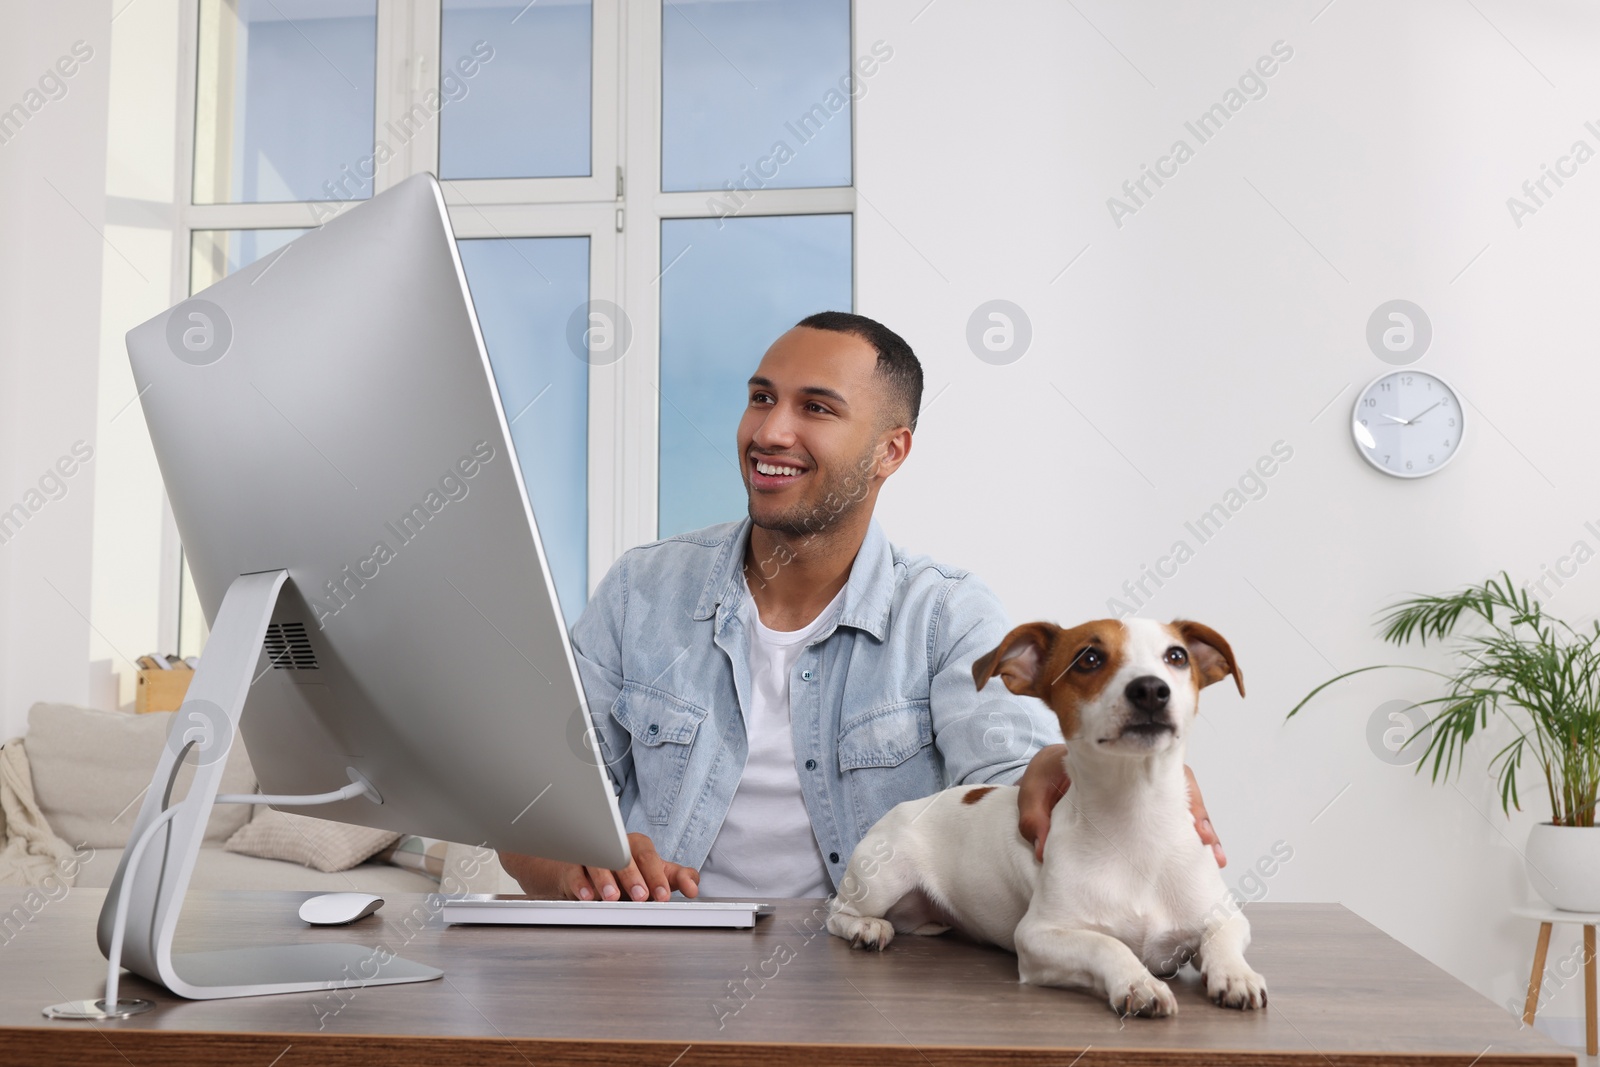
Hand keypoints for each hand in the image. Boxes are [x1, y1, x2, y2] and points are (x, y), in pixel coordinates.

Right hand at [498, 832, 700, 900]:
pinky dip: (580, 884)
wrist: (584, 871)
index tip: (664, 896)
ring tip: (613, 897)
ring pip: (598, 861)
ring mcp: (591, 855)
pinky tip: (587, 896)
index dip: (657, 876)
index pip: (649, 857)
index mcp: (636, 847)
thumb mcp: (651, 874)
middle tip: (641, 897)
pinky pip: (574, 872)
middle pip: (623, 856)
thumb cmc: (623, 873)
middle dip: (634, 877)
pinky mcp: (570, 867)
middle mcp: (614, 846)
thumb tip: (694, 886)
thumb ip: (674, 878)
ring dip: (606, 880)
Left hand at [1015, 746, 1225, 866]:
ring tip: (1214, 860)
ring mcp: (1146, 794)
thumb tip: (1041, 848)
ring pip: (1181, 810)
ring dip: (1199, 832)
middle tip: (1206, 844)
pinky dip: (1189, 842)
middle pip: (1181, 789)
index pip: (1158, 768)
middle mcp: (1140, 773)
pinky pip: (1174, 827)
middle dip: (1197, 816)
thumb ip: (1036, 814)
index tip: (1188, 822)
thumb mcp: (1036, 789)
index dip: (1178, 793)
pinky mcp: (1147, 814)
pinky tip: (1205, 862)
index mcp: (1119, 759)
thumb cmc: (1046, 781)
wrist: (1047, 789)